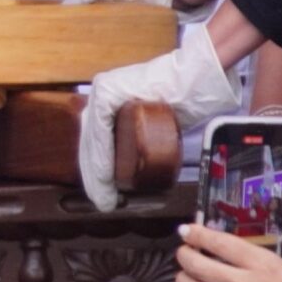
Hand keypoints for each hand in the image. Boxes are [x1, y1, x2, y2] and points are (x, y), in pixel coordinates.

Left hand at [78, 21, 236, 208]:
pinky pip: (99, 129)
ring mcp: (101, 92)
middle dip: (93, 175)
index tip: (99, 193)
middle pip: (90, 141)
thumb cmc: (177, 101)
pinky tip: (103, 173)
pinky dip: (101, 155)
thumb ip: (137, 134)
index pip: (95, 141)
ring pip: (92, 138)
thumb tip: (135, 161)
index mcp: (107, 103)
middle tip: (100, 200)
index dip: (95, 170)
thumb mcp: (150, 122)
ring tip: (102, 194)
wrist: (192, 81)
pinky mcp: (107, 91)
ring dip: (95, 170)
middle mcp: (99, 96)